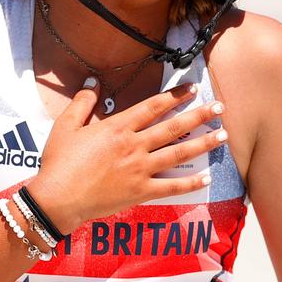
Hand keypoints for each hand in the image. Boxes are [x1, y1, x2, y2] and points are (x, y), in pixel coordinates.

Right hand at [24, 77, 226, 234]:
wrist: (58, 199)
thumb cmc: (59, 163)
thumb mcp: (65, 126)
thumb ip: (82, 103)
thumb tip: (92, 82)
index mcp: (117, 127)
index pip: (153, 106)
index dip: (175, 96)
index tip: (193, 89)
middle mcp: (134, 145)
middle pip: (173, 126)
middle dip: (199, 115)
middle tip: (219, 108)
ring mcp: (140, 169)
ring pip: (178, 153)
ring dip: (203, 144)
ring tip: (223, 136)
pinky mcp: (140, 191)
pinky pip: (171, 187)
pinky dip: (190, 182)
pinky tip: (207, 176)